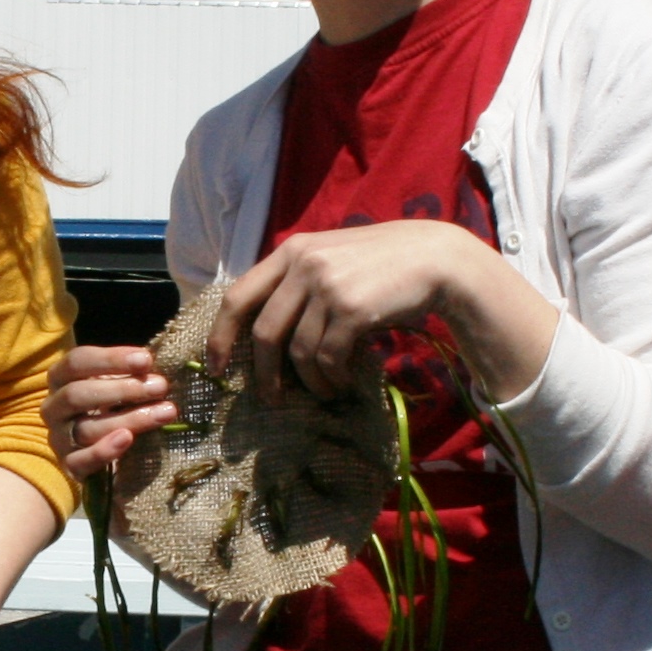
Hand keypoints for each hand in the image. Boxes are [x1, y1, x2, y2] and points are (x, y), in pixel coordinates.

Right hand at [46, 343, 175, 475]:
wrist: (97, 446)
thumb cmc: (109, 403)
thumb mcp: (113, 381)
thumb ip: (127, 371)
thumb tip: (150, 363)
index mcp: (59, 378)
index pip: (77, 362)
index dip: (111, 359)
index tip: (146, 360)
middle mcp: (52, 407)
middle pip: (77, 394)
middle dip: (122, 389)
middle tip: (160, 386)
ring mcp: (58, 438)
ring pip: (86, 429)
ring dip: (129, 419)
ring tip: (164, 412)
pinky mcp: (69, 465)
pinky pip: (81, 461)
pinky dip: (103, 451)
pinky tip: (127, 438)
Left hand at [210, 221, 553, 403]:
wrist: (436, 258)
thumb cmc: (382, 266)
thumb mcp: (331, 258)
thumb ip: (297, 283)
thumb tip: (265, 336)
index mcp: (292, 251)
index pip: (238, 296)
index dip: (221, 336)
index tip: (216, 367)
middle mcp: (304, 264)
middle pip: (264, 332)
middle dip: (263, 374)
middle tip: (271, 399)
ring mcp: (327, 286)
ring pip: (298, 352)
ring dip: (309, 382)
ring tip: (324, 391)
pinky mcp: (352, 309)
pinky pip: (327, 358)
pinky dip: (332, 379)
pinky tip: (343, 383)